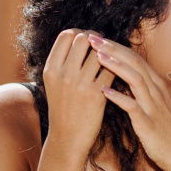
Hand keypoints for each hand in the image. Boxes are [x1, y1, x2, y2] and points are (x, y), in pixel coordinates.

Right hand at [41, 29, 115, 153]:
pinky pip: (112, 70)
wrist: (68, 138)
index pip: (66, 35)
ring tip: (113, 58)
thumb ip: (63, 62)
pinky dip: (117, 68)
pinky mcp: (96, 93)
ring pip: (101, 53)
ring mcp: (79, 83)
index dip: (80, 32)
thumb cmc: (64, 108)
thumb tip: (80, 37)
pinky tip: (119, 72)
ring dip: (109, 53)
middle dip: (96, 39)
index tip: (90, 39)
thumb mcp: (54, 84)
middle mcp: (63, 74)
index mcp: (51, 69)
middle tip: (105, 46)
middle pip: (83, 39)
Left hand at [88, 34, 170, 170]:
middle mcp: (157, 91)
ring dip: (116, 66)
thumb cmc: (165, 131)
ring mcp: (153, 106)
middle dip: (113, 49)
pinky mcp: (149, 123)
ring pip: (135, 79)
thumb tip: (123, 78)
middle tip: (93, 38)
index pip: (136, 59)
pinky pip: (132, 107)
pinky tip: (104, 91)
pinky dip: (119, 97)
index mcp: (157, 86)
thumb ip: (141, 91)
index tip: (98, 39)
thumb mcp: (155, 105)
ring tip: (98, 56)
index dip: (117, 47)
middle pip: (135, 63)